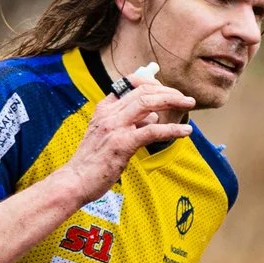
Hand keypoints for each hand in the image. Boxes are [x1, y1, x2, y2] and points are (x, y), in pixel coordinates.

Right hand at [61, 71, 193, 201]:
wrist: (74, 180)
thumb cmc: (91, 162)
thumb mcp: (105, 134)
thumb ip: (127, 123)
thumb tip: (152, 116)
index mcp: (104, 109)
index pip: (129, 84)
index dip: (151, 82)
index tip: (166, 88)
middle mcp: (109, 114)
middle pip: (144, 91)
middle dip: (168, 91)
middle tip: (184, 98)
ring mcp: (115, 128)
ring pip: (149, 104)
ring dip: (173, 101)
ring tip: (189, 105)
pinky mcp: (122, 144)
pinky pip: (152, 131)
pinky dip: (172, 129)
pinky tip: (185, 132)